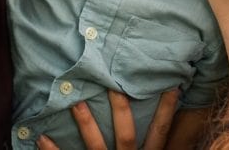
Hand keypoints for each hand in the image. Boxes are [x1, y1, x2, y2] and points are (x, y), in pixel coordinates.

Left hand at [35, 88, 179, 149]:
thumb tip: (186, 145)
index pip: (160, 135)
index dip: (167, 112)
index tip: (172, 87)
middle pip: (126, 135)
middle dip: (120, 109)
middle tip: (113, 84)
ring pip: (96, 147)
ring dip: (86, 125)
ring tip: (75, 103)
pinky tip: (41, 138)